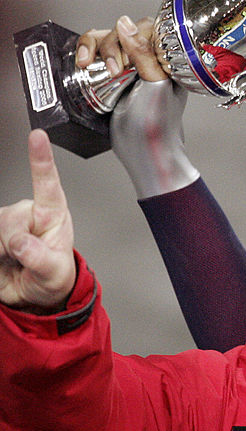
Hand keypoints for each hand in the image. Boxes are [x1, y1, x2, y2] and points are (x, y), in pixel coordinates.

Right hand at [0, 131, 75, 312]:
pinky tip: (3, 258)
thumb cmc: (52, 276)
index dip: (41, 158)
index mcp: (52, 214)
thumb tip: (22, 243)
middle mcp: (27, 213)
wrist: (32, 293)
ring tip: (14, 260)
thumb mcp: (55, 273)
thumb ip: (40, 257)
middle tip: (24, 259)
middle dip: (13, 243)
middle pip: (9, 219)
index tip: (38, 136)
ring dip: (1, 251)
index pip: (47, 183)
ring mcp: (5, 222)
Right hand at [78, 15, 196, 197]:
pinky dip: (86, 52)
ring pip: (106, 38)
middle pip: (124, 30)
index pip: (148, 28)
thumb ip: (143, 54)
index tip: (125, 61)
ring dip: (94, 46)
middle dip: (111, 45)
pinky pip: (95, 52)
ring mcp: (130, 65)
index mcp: (168, 57)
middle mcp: (150, 58)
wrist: (144, 151)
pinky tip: (82, 62)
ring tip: (88, 64)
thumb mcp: (155, 85)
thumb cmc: (158, 124)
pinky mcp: (111, 74)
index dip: (132, 37)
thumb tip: (126, 24)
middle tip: (113, 69)